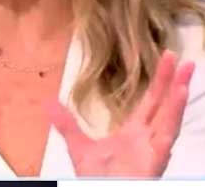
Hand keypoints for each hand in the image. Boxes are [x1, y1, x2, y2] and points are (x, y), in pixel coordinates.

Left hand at [50, 50, 194, 177]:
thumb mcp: (79, 146)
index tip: (166, 61)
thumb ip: (66, 123)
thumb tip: (48, 103)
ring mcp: (153, 149)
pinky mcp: (155, 159)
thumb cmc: (98, 180)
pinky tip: (177, 96)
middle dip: (172, 82)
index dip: (158, 83)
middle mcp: (147, 139)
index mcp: (134, 133)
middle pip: (163, 105)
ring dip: (177, 95)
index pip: (149, 102)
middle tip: (181, 58)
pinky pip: (167, 135)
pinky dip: (173, 116)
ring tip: (185, 72)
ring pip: (169, 117)